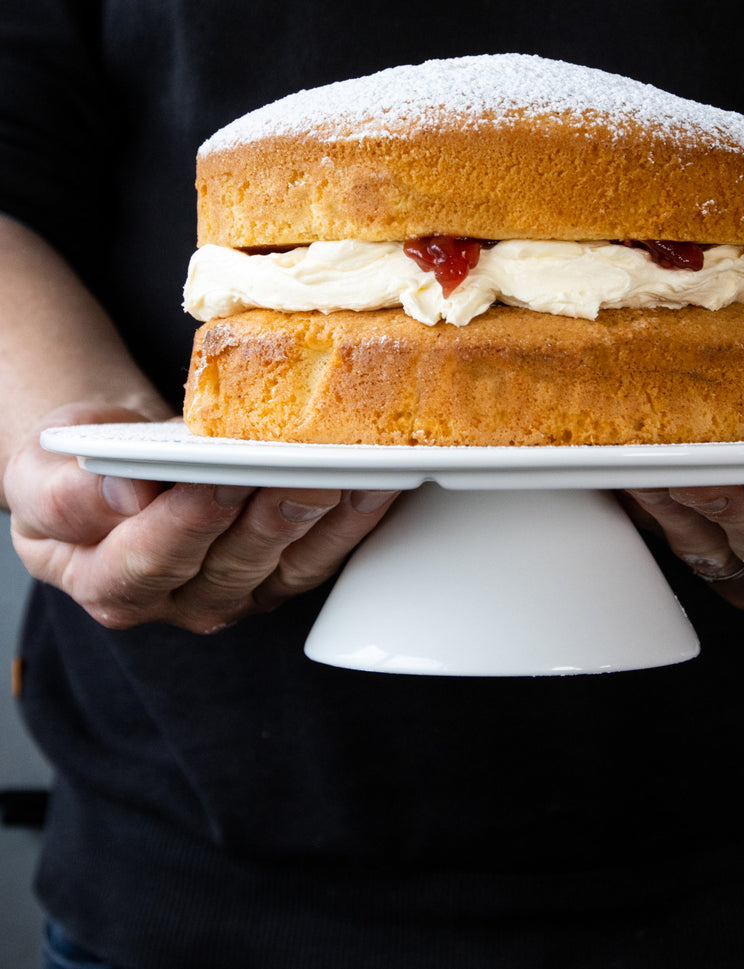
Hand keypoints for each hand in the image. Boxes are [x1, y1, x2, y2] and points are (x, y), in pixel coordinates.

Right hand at [5, 402, 397, 633]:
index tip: (217, 478)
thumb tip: (128, 491)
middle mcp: (175, 601)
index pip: (148, 558)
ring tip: (353, 473)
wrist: (115, 468)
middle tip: (303, 469)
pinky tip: (379, 483)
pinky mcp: (277, 577)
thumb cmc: (77, 471)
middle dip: (271, 515)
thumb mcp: (39, 474)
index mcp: (105, 581)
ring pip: (285, 567)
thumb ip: (67, 493)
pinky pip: (320, 558)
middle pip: (229, 565)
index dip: (187, 520)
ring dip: (326, 518)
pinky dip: (354, 521)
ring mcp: (233, 594)